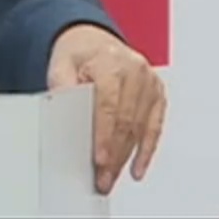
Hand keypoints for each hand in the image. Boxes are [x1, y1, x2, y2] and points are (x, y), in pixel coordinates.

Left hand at [46, 23, 164, 194]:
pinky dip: (146, 149)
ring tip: (112, 177)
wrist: (93, 41)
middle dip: (114, 154)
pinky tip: (137, 167)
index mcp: (111, 62)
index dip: (104, 135)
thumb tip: (65, 111)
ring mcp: (149, 82)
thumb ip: (62, 86)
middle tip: (102, 177)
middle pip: (126, 121)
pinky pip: (154, 126)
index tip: (99, 159)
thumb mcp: (61, 65)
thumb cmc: (78, 55)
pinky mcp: (157, 94)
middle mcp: (135, 70)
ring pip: (140, 128)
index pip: (109, 105)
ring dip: (127, 157)